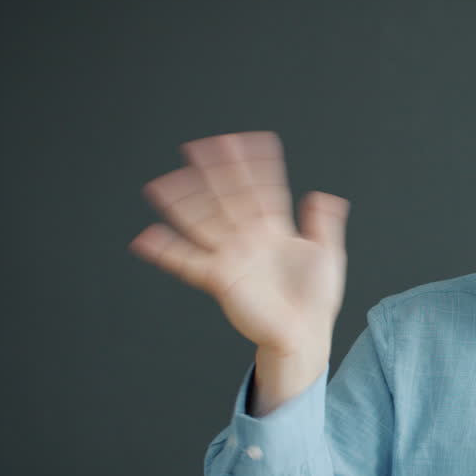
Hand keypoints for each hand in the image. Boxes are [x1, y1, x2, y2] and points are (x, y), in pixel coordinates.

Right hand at [127, 131, 350, 353]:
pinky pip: (187, 262)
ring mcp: (232, 256)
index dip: (256, 165)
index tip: (249, 140)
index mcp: (275, 230)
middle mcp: (249, 239)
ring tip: (162, 183)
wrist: (305, 335)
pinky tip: (147, 237)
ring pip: (203, 222)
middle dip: (214, 172)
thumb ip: (325, 224)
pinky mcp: (220, 278)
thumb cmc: (316, 300)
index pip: (263, 189)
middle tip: (199, 145)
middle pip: (227, 197)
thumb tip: (324, 195)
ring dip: (183, 202)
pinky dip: (166, 250)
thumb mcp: (328, 255)